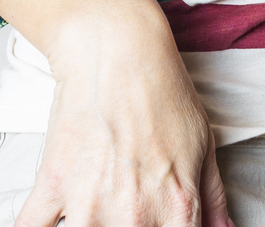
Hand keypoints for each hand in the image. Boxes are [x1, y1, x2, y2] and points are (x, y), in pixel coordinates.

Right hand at [18, 10, 232, 226]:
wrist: (120, 54)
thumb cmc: (166, 95)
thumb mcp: (205, 146)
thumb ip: (213, 199)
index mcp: (178, 209)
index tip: (163, 223)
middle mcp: (133, 217)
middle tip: (128, 209)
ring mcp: (88, 206)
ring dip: (89, 226)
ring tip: (96, 209)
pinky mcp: (51, 188)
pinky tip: (54, 216)